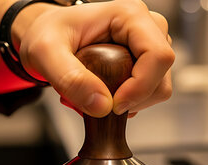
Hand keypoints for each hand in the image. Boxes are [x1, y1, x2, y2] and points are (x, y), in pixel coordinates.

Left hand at [15, 0, 174, 116]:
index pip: (158, 56)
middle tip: (101, 102)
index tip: (114, 105)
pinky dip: (129, 102)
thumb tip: (102, 107)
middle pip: (161, 75)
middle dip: (135, 99)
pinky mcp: (145, 63)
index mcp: (130, 15)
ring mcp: (149, 45)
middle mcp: (147, 27)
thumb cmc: (48, 33)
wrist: (48, 35)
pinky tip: (105, 93)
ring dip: (131, 103)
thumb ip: (71, 79)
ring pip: (158, 87)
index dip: (141, 87)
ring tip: (98, 94)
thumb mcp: (46, 54)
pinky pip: (149, 92)